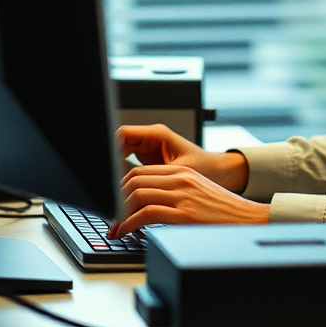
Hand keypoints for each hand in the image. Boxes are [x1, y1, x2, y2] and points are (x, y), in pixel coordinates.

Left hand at [108, 164, 269, 237]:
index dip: (120, 187)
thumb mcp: (198, 193)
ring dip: (118, 214)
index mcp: (182, 171)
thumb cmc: (224, 212)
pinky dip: (128, 224)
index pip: (140, 171)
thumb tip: (147, 206)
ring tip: (114, 229)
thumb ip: (175, 193)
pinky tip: (125, 233)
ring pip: (136, 195)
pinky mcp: (183, 213)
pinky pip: (145, 214)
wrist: (249, 219)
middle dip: (115, 198)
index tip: (113, 202)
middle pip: (133, 180)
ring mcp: (182, 194)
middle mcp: (180, 178)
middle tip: (109, 216)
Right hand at [116, 124, 248, 191]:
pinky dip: (123, 178)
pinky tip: (122, 192)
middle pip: (118, 145)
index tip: (104, 166)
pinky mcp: (149, 162)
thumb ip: (155, 175)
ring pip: (121, 157)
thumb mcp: (179, 172)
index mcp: (157, 134)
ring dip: (115, 173)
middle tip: (104, 184)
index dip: (109, 148)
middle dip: (109, 164)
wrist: (221, 174)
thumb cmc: (207, 168)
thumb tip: (135, 182)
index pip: (122, 134)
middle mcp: (151, 139)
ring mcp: (149, 149)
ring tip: (111, 191)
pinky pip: (128, 166)